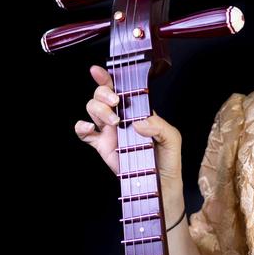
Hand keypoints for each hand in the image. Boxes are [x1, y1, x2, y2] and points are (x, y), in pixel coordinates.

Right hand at [75, 64, 183, 190]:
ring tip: (114, 123)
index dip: (108, 77)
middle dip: (104, 94)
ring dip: (99, 110)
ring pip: (93, 109)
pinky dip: (81, 127)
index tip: (99, 71)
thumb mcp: (172, 138)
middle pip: (102, 94)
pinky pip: (85, 133)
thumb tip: (138, 122)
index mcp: (136, 110)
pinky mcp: (102, 146)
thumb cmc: (168, 158)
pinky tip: (88, 128)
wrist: (161, 183)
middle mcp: (121, 116)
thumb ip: (159, 126)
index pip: (120, 88)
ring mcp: (110, 131)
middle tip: (116, 105)